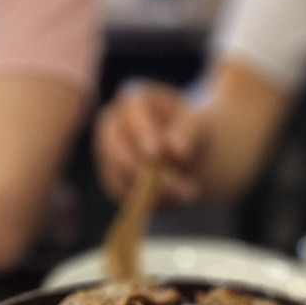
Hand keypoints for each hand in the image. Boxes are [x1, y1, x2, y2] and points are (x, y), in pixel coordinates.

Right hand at [94, 81, 203, 204]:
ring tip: (187, 194)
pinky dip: (147, 201)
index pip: (130, 115)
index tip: (156, 153)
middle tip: (174, 184)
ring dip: (150, 190)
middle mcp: (113, 127)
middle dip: (142, 169)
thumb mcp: (196, 126)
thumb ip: (185, 132)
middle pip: (115, 147)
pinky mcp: (114, 180)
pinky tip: (176, 201)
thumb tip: (170, 150)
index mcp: (133, 103)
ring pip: (118, 174)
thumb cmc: (191, 132)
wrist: (190, 154)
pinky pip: (123, 194)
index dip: (141, 134)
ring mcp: (109, 155)